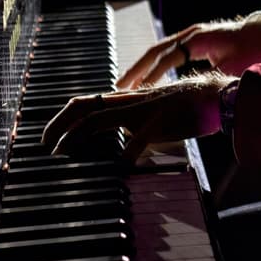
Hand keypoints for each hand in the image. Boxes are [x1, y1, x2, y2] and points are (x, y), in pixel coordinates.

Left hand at [42, 73, 231, 164]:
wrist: (215, 95)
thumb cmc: (184, 109)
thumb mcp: (151, 117)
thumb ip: (132, 126)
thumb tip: (117, 144)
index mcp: (125, 102)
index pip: (85, 103)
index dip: (62, 118)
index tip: (48, 137)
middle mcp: (128, 102)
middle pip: (84, 108)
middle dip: (59, 125)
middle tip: (46, 146)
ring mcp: (143, 110)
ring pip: (101, 119)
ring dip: (78, 136)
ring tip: (65, 153)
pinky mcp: (161, 120)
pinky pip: (140, 136)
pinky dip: (128, 151)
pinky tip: (121, 165)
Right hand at [117, 18, 260, 89]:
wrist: (260, 32)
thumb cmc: (249, 49)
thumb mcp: (232, 67)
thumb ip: (212, 79)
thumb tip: (194, 95)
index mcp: (199, 39)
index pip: (169, 56)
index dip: (153, 73)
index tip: (140, 89)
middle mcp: (189, 34)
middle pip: (155, 50)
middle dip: (136, 68)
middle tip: (120, 86)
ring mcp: (188, 35)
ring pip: (157, 50)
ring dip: (140, 66)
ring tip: (124, 83)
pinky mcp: (189, 40)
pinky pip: (164, 52)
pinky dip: (151, 64)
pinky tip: (143, 77)